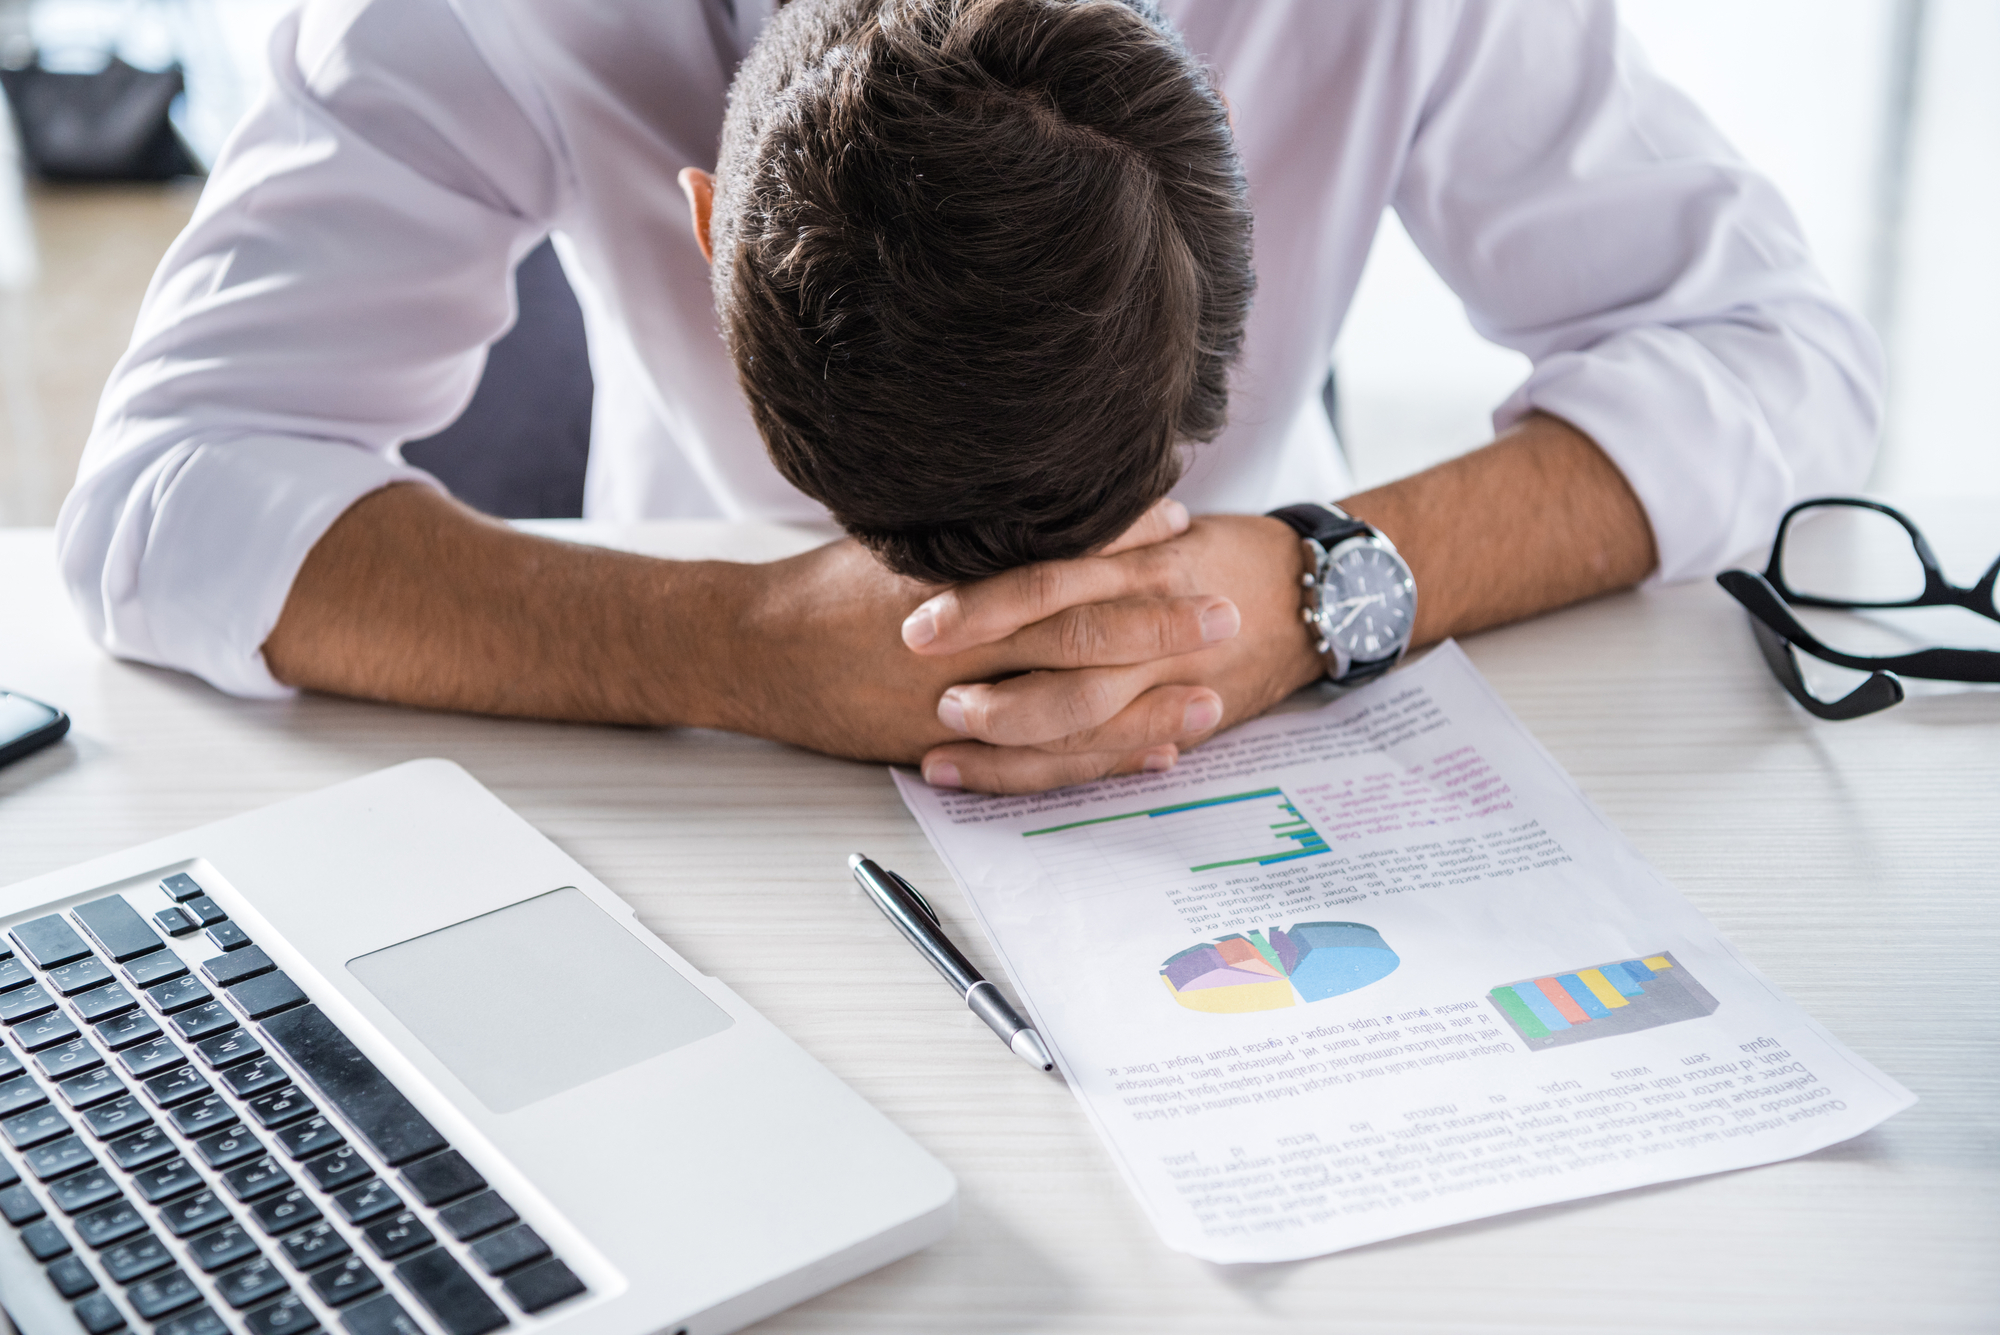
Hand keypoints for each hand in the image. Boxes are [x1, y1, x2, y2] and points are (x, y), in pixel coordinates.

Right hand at [707, 499, 1248, 765]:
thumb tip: (1043, 494)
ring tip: (1210, 698)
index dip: (1119, 540)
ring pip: (1064, 711)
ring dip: (1144, 707)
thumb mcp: (895, 538)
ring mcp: (951, 704)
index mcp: (949, 578)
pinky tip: (1151, 753)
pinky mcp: (944, 750)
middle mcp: (956, 643)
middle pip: (1072, 634)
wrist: (751, 652)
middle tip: (1226, 612)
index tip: (1177, 522)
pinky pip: (1035, 765)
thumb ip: (969, 529)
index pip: (1049, 555)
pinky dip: (1099, 760)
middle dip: (1156, 625)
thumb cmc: (826, 589)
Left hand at [904, 514, 1324, 792]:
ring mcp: (1172, 677)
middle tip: (933, 705)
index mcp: (1140, 560)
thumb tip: (984, 523)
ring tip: (945, 759)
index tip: (917, 629)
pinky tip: (1009, 779)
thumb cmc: (1223, 552)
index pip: (1049, 583)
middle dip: (993, 693)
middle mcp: (1155, 619)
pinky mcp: (1186, 715)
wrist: (1322, 593)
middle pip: (1064, 662)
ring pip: (1084, 724)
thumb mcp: (1157, 526)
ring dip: (1010, 750)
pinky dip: (1068, 771)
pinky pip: (1117, 754)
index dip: (980, 608)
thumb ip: (1090, 534)